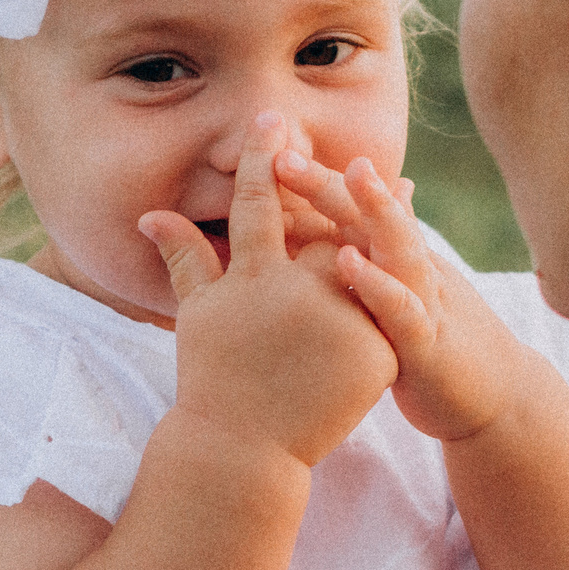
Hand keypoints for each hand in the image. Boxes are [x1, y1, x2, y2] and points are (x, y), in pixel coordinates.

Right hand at [140, 113, 397, 469]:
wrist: (244, 449)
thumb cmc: (214, 378)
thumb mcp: (200, 314)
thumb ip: (187, 257)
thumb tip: (151, 215)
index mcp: (251, 275)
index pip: (257, 204)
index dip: (262, 160)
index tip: (271, 120)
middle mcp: (296, 291)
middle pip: (328, 227)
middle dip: (339, 191)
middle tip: (359, 155)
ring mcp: (339, 321)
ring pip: (367, 261)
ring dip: (384, 226)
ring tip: (402, 187)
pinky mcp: (373, 352)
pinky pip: (390, 310)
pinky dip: (399, 286)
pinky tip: (416, 260)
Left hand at [271, 150, 522, 443]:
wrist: (499, 402)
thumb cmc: (440, 344)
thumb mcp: (409, 294)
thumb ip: (387, 250)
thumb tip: (383, 196)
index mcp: (397, 261)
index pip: (355, 212)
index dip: (318, 182)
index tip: (272, 152)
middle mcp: (412, 271)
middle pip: (370, 217)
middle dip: (330, 185)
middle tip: (284, 154)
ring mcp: (425, 302)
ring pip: (400, 246)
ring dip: (374, 210)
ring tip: (346, 175)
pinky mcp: (429, 345)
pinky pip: (403, 309)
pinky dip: (378, 283)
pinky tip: (349, 263)